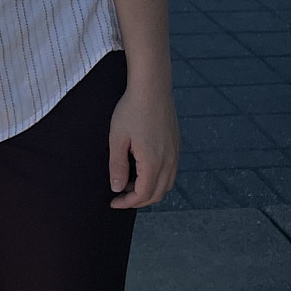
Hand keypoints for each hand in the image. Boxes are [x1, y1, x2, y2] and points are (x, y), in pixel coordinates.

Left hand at [108, 81, 179, 209]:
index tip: (113, 202)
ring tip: (129, 183)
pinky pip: (170, 172)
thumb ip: (117, 165)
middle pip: (157, 194)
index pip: (143, 194)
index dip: (127, 202)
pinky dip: (157, 179)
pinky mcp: (176, 146)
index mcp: (153, 163)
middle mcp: (169, 162)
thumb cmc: (132, 110)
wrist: (152, 88)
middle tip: (120, 195)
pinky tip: (142, 169)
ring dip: (149, 190)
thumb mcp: (117, 138)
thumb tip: (116, 188)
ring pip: (167, 185)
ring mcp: (175, 154)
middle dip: (138, 200)